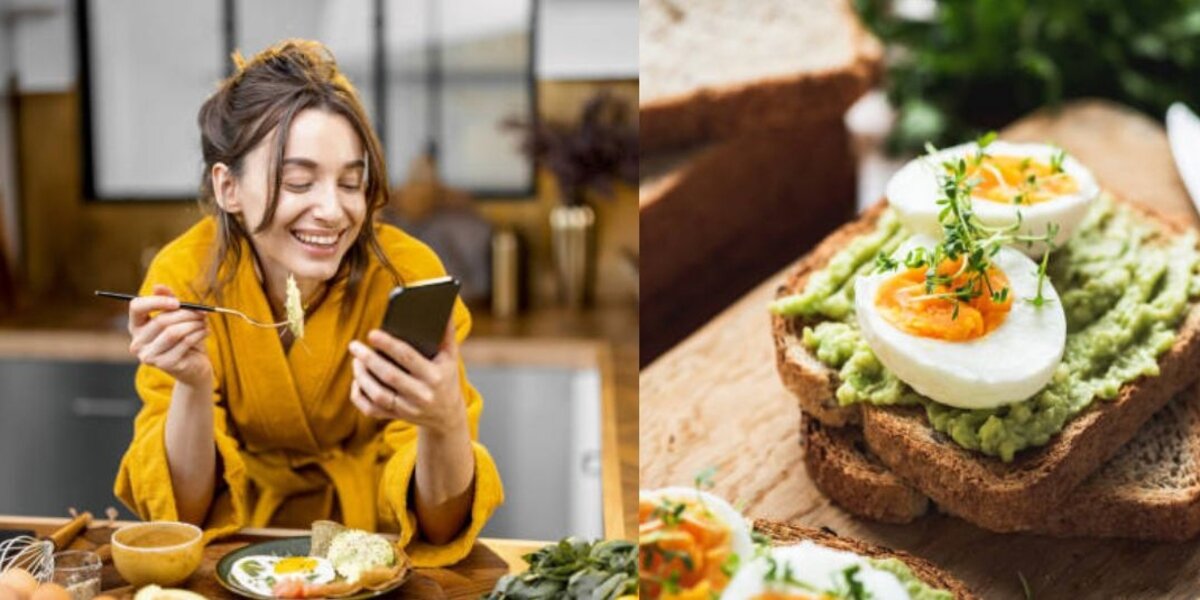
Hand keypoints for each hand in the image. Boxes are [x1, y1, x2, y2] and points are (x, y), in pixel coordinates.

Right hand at [128, 284, 211, 387]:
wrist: (195, 366)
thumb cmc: (184, 338)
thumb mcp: (177, 317)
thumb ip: (168, 300)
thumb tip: (158, 286)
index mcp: (136, 326)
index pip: (136, 307)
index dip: (157, 301)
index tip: (177, 302)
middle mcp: (137, 343)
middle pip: (161, 320)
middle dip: (186, 314)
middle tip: (202, 312)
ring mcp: (149, 356)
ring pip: (174, 332)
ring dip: (194, 324)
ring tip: (204, 322)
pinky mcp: (165, 364)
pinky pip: (185, 343)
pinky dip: (199, 334)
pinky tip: (205, 331)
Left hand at [348, 320, 465, 434]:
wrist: (447, 416)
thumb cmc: (446, 377)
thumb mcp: (450, 357)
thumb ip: (446, 332)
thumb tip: (444, 305)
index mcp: (435, 376)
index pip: (408, 357)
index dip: (389, 345)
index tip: (372, 334)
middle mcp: (422, 395)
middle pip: (389, 376)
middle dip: (369, 359)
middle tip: (354, 345)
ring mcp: (408, 409)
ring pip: (378, 395)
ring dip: (362, 376)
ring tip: (355, 360)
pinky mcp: (397, 417)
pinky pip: (371, 409)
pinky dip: (359, 396)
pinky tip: (356, 381)